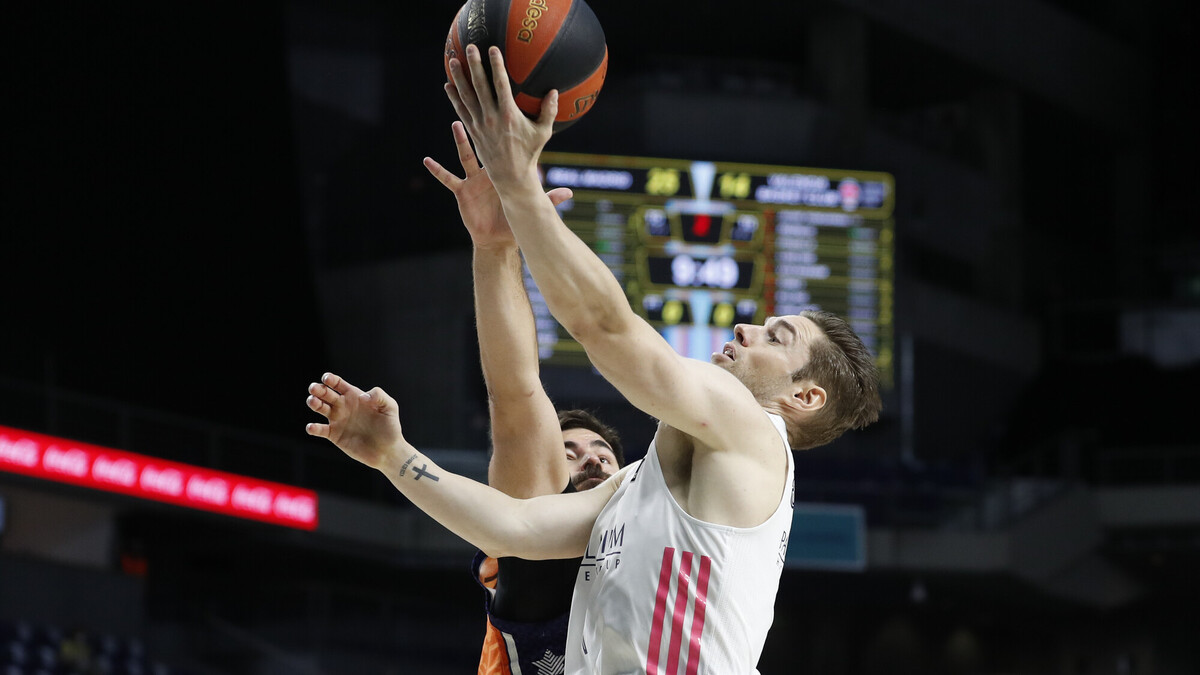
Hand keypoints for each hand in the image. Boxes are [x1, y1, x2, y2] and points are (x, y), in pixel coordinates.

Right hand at [306, 372, 404, 470]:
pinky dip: (313, 428)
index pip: (338, 384)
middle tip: (314, 388)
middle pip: (326, 394)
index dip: (331, 379)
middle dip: (318, 389)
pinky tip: (312, 427)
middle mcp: (343, 406)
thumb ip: (379, 396)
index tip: (326, 378)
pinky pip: (321, 430)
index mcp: (354, 396)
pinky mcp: (334, 435)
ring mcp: (337, 420)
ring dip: (314, 403)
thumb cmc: (390, 427)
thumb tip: (362, 396)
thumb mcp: (390, 407)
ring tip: (312, 401)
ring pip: (320, 408)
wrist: (388, 450)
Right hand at [423, 121, 572, 248]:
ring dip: (460, 140)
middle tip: (484, 106)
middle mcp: (487, 170)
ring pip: (465, 155)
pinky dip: (437, 171)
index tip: (506, 109)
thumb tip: (570, 192)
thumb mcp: (530, 206)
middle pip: (485, 142)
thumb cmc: (513, 220)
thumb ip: (549, 198)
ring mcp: (473, 179)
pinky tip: (426, 161)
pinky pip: (448, 179)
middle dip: (484, 123)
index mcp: (503, 169)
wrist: (497, 238)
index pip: (504, 144)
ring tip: (456, 122)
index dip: (504, 128)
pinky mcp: (462, 191)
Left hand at [443, 44, 555, 188]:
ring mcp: (479, 125)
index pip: (500, 84)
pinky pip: (461, 111)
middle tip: (469, 47)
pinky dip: (454, 98)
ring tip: (453, 61)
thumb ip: (549, 111)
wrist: (511, 177)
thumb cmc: (530, 154)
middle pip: (479, 86)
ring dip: (459, 78)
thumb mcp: (543, 133)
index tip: (492, 49)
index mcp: (508, 114)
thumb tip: (553, 91)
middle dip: (474, 65)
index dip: (496, 65)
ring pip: (466, 97)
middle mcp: (491, 117)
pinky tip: (448, 86)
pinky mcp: (473, 132)